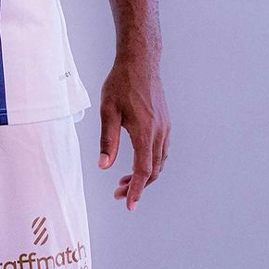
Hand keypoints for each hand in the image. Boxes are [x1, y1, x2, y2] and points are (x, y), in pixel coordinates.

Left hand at [98, 57, 169, 210]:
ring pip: (159, 162)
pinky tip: (138, 161)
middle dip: (138, 186)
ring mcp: (165, 128)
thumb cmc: (121, 84)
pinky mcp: (165, 122)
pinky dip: (151, 162)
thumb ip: (107, 140)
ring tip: (125, 181)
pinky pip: (161, 150)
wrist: (140, 63)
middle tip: (119, 193)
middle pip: (153, 170)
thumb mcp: (108, 111)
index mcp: (145, 132)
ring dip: (144, 175)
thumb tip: (103, 165)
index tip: (129, 205)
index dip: (136, 190)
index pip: (143, 170)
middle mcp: (159, 133)